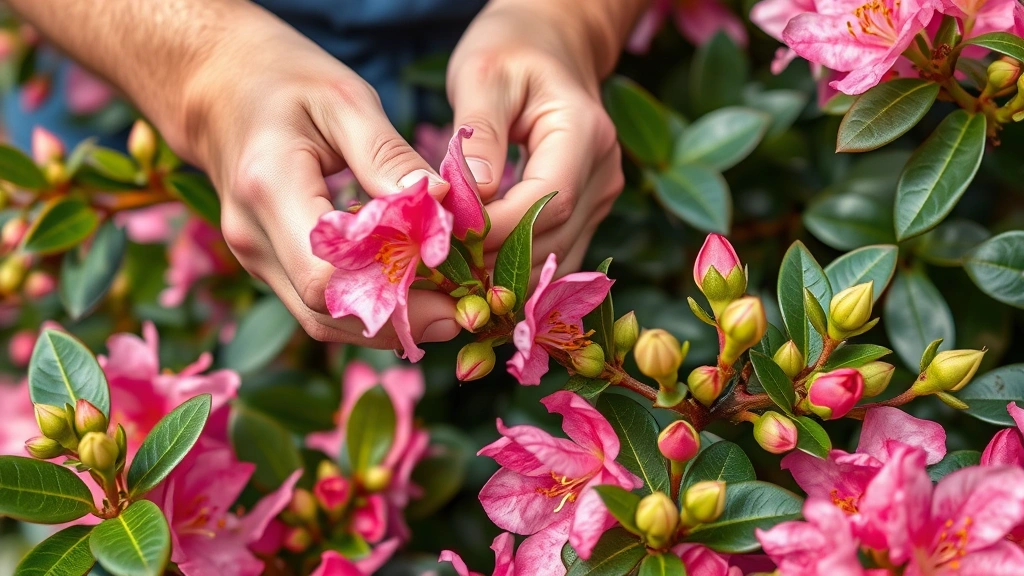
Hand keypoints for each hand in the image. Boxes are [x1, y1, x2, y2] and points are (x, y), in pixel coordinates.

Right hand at [179, 9, 460, 344]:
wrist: (219, 86)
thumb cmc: (284, 81)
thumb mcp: (344, 99)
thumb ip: (388, 154)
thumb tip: (441, 201)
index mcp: (269, 187)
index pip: (323, 275)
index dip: (390, 291)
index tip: (451, 283)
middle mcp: (253, 235)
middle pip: (324, 310)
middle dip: (398, 319)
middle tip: (463, 310)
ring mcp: (255, 256)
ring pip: (320, 320)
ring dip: (384, 324)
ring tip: (447, 309)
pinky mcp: (267, 264)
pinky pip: (317, 305)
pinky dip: (366, 310)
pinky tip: (412, 297)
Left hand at [447, 0, 626, 275]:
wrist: (548, 44)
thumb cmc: (511, 51)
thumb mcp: (484, 76)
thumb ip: (480, 134)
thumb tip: (473, 195)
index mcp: (584, 134)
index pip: (549, 201)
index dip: (500, 231)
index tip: (447, 239)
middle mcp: (603, 171)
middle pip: (555, 237)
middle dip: (497, 259)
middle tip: (439, 265)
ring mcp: (600, 195)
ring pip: (558, 256)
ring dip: (507, 273)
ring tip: (454, 271)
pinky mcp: (588, 210)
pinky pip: (555, 251)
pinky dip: (518, 266)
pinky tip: (478, 267)